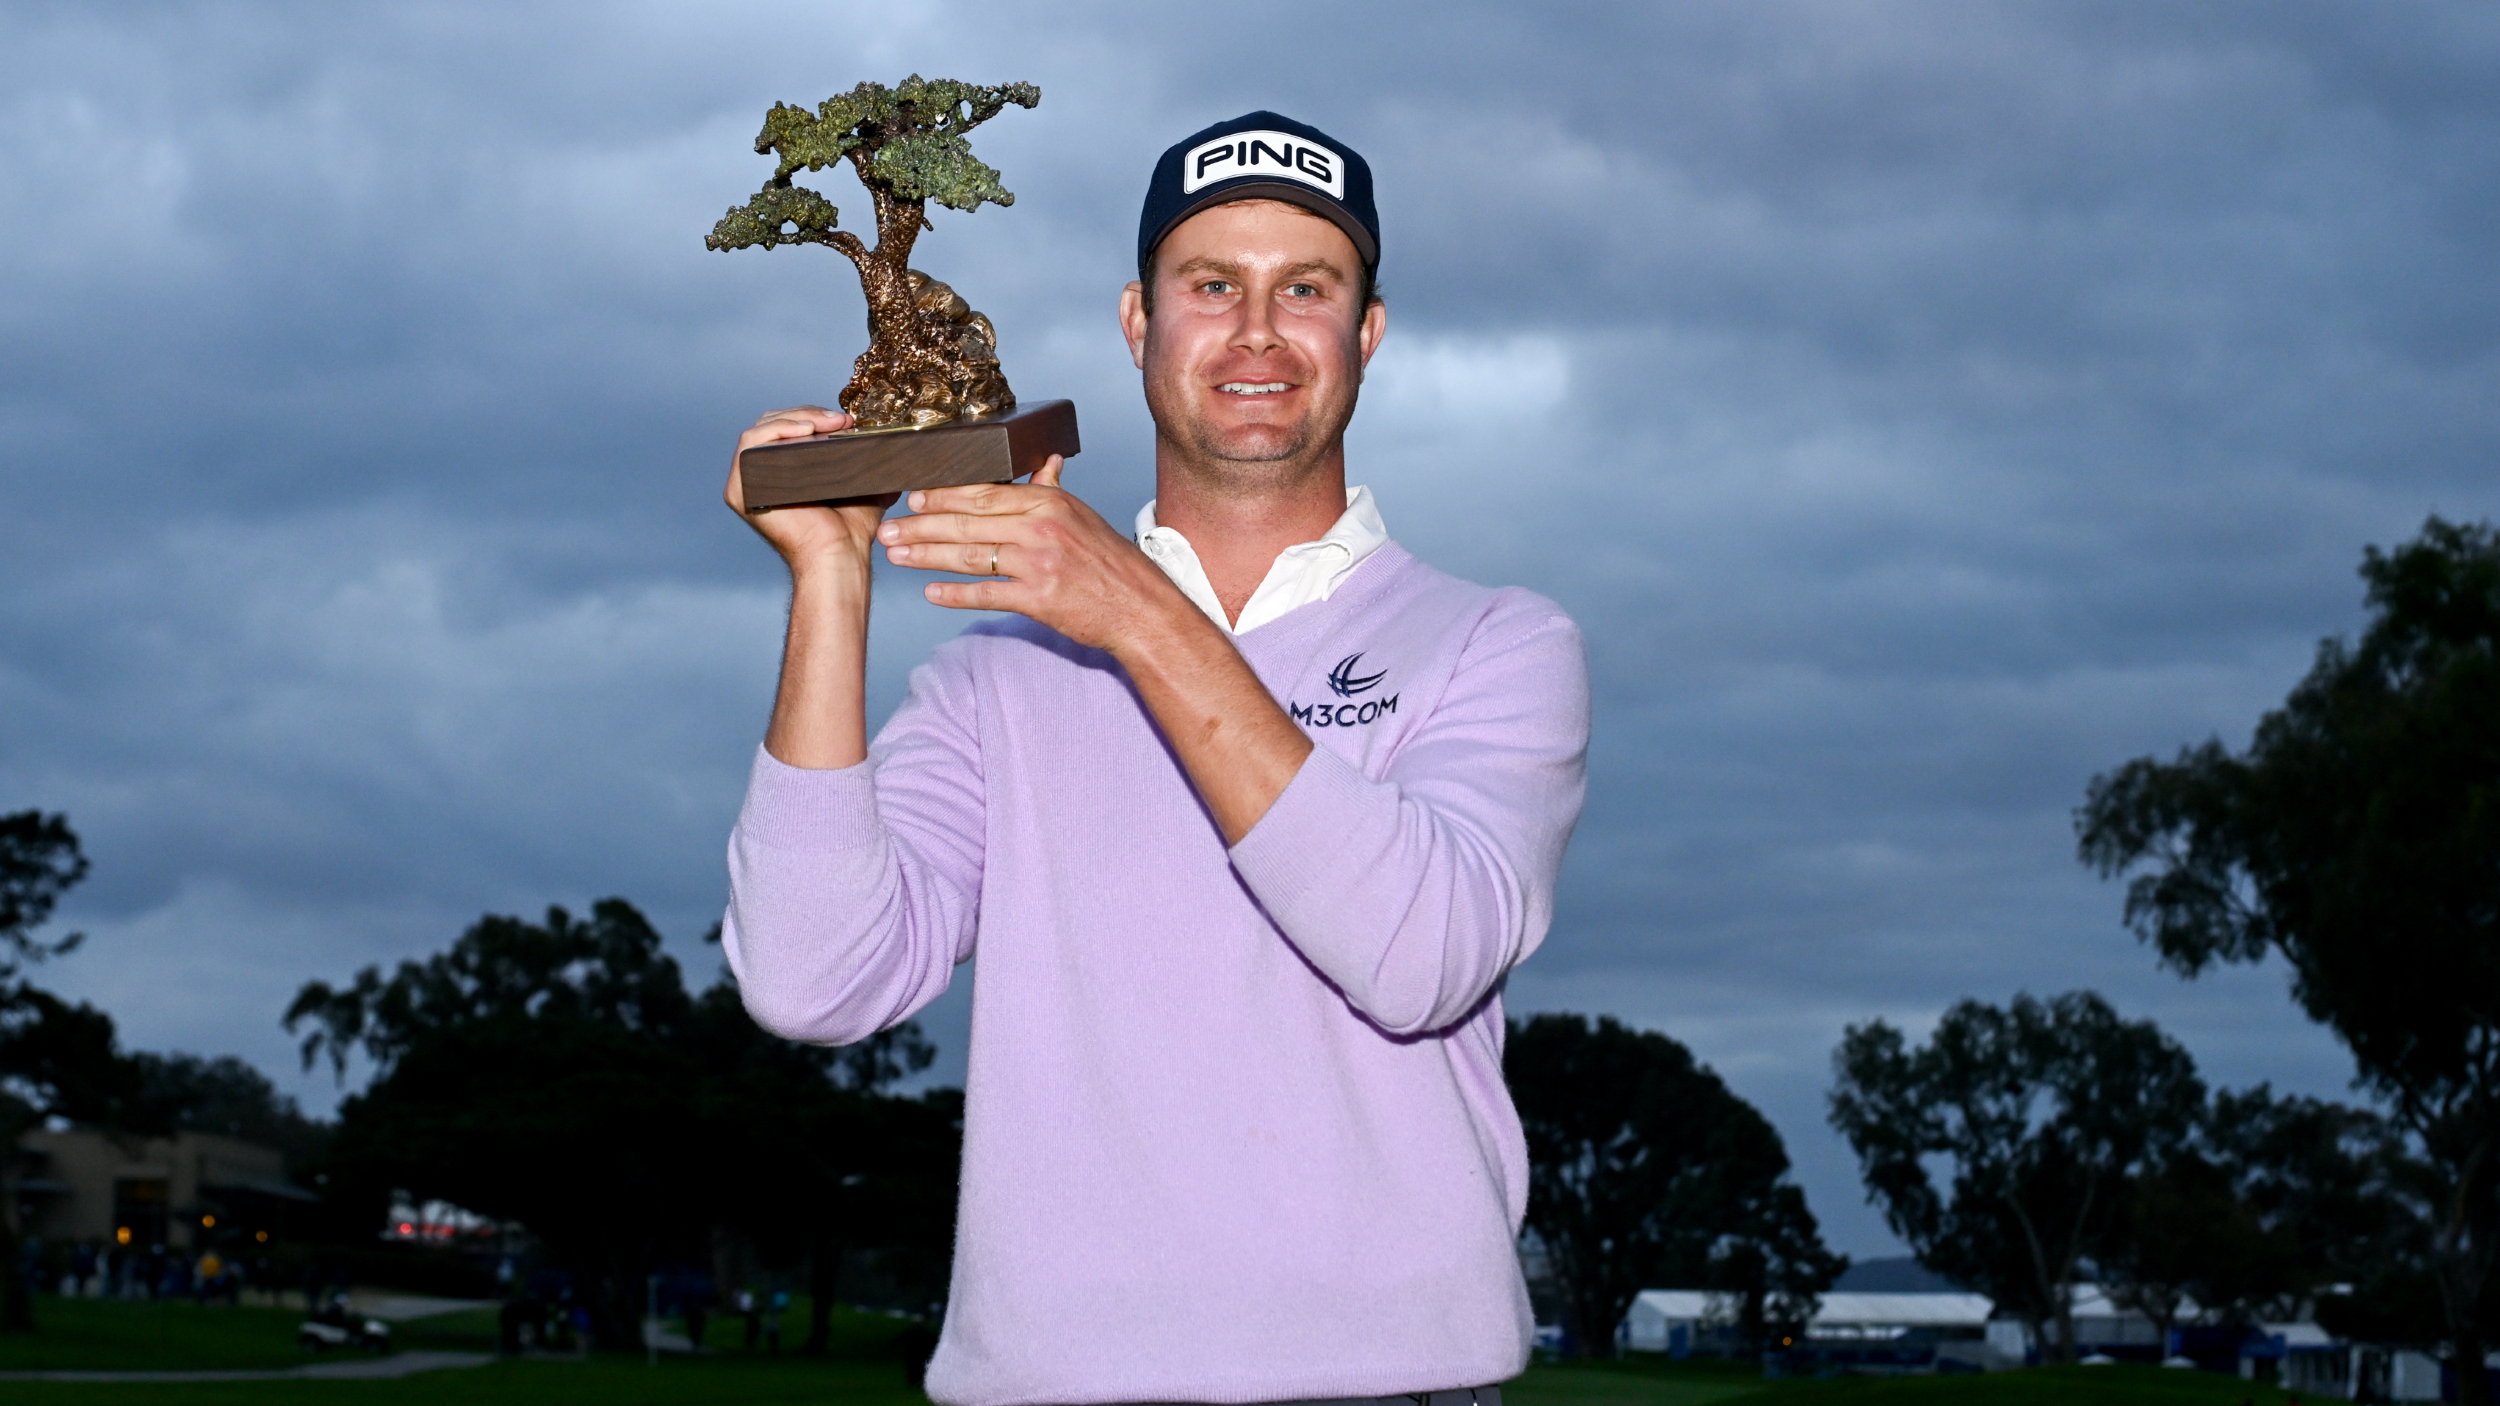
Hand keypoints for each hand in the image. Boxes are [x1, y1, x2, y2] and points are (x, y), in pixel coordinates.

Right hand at [724, 406, 899, 572]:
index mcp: (778, 475)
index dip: (813, 416)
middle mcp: (757, 477)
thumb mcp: (860, 487)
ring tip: (828, 424)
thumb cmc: (850, 532)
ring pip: (763, 429)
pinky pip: (750, 444)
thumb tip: (890, 450)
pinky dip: (776, 429)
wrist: (839, 554)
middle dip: (808, 414)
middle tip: (840, 421)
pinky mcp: (739, 490)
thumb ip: (867, 468)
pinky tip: (806, 430)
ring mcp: (745, 483)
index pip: (785, 429)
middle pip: (772, 424)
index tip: (845, 421)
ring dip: (797, 418)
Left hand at [877, 457, 1199, 656]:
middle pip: (968, 522)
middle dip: (921, 525)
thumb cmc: (1109, 563)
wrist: (1139, 607)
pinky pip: (986, 593)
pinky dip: (954, 594)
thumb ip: (1052, 491)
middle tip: (889, 529)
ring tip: (896, 556)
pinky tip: (931, 593)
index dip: (942, 495)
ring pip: (969, 555)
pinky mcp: (1038, 599)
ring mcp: (1039, 563)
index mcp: (1048, 502)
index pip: (983, 492)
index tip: (912, 496)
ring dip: (926, 556)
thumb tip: (1045, 463)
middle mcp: (1041, 527)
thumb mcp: (1081, 516)